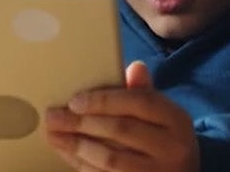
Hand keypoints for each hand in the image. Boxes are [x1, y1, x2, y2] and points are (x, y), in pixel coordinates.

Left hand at [45, 61, 198, 171]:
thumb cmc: (166, 141)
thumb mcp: (163, 116)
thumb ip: (144, 93)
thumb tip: (134, 67)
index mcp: (176, 120)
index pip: (139, 103)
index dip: (104, 100)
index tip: (75, 101)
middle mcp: (172, 147)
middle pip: (121, 130)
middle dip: (82, 122)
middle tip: (54, 117)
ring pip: (111, 158)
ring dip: (77, 145)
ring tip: (53, 135)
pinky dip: (82, 164)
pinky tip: (67, 153)